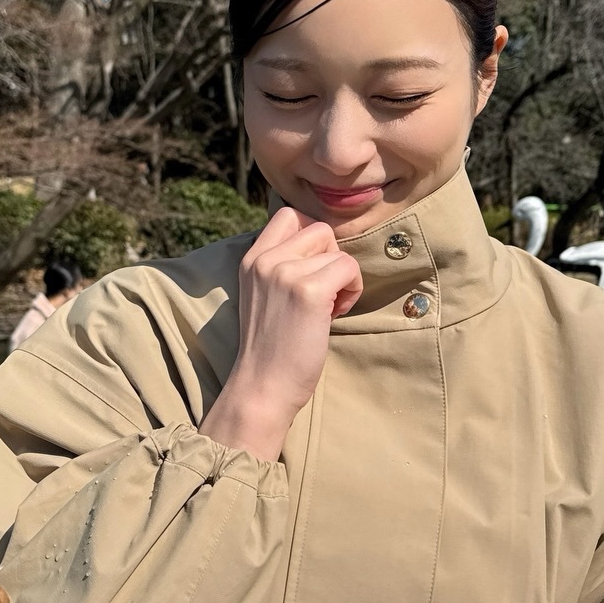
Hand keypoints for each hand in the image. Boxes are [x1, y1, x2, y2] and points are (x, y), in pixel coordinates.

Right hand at [199, 206, 362, 460]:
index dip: (312, 239)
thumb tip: (324, 247)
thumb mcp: (264, 295)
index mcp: (252, 259)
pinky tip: (335, 314)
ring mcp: (285, 273)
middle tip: (323, 293)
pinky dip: (351, 290)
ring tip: (328, 309)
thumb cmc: (271, 347)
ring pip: (337, 251)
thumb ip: (282, 267)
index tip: (313, 271)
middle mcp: (265, 260)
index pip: (288, 215)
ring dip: (343, 278)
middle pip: (319, 229)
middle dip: (330, 258)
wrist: (262, 386)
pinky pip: (349, 268)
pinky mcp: (308, 291)